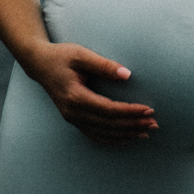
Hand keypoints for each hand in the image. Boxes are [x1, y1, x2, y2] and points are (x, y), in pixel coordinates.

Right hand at [27, 41, 157, 146]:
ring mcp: (72, 119)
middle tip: (154, 123)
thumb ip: (104, 65)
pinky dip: (112, 139)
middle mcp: (73, 113)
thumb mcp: (81, 54)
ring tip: (146, 132)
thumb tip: (127, 75)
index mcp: (76, 97)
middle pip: (109, 125)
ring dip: (126, 134)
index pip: (110, 110)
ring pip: (104, 134)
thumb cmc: (61, 56)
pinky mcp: (73, 120)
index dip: (130, 112)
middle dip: (133, 125)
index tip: (149, 110)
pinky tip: (127, 138)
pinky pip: (95, 135)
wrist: (39, 64)